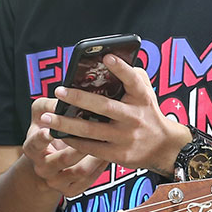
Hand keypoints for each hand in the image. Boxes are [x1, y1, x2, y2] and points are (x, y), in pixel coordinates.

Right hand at [19, 96, 109, 196]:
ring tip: (109, 143)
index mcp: (32, 149)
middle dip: (81, 146)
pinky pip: (89, 180)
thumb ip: (49, 105)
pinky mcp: (70, 190)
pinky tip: (109, 154)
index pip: (34, 145)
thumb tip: (65, 96)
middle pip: (63, 159)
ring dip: (96, 156)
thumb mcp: (41, 115)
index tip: (49, 131)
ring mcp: (56, 181)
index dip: (41, 139)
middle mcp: (42, 168)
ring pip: (80, 171)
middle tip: (97, 133)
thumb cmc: (46, 130)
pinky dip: (100, 167)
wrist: (47, 162)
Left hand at [38, 54, 184, 173]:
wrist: (163, 147)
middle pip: (103, 106)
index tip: (106, 57)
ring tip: (48, 117)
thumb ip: (132, 75)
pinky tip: (60, 133)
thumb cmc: (147, 113)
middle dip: (78, 98)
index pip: (133, 79)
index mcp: (142, 97)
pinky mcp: (119, 154)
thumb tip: (109, 61)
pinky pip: (91, 147)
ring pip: (91, 129)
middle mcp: (134, 117)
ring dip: (66, 123)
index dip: (121, 68)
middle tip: (58, 91)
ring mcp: (126, 137)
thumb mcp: (146, 92)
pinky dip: (74, 140)